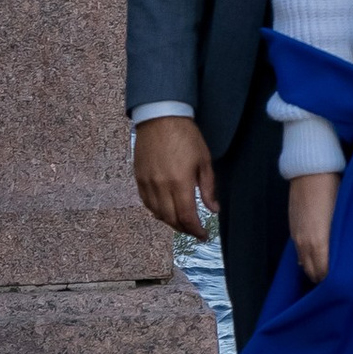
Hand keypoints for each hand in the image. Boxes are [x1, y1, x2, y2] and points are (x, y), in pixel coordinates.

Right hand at [133, 116, 216, 236]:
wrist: (160, 117)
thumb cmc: (186, 136)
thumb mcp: (204, 161)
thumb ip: (208, 188)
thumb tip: (213, 209)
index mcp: (179, 183)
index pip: (186, 217)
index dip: (195, 230)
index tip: (204, 235)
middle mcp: (160, 186)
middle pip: (170, 219)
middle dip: (184, 229)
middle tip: (195, 231)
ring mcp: (147, 183)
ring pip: (157, 213)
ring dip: (170, 222)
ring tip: (182, 223)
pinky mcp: (138, 178)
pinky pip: (146, 203)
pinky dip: (157, 211)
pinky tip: (165, 210)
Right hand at [288, 171, 337, 286]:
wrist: (311, 172)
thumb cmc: (333, 190)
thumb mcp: (343, 216)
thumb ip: (343, 239)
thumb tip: (350, 254)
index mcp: (319, 242)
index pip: (325, 273)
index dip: (335, 280)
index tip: (347, 281)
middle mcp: (305, 244)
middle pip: (313, 273)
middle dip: (325, 279)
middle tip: (340, 278)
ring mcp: (296, 238)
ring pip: (304, 265)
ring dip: (315, 269)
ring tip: (330, 269)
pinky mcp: (293, 231)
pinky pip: (299, 254)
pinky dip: (308, 259)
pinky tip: (319, 256)